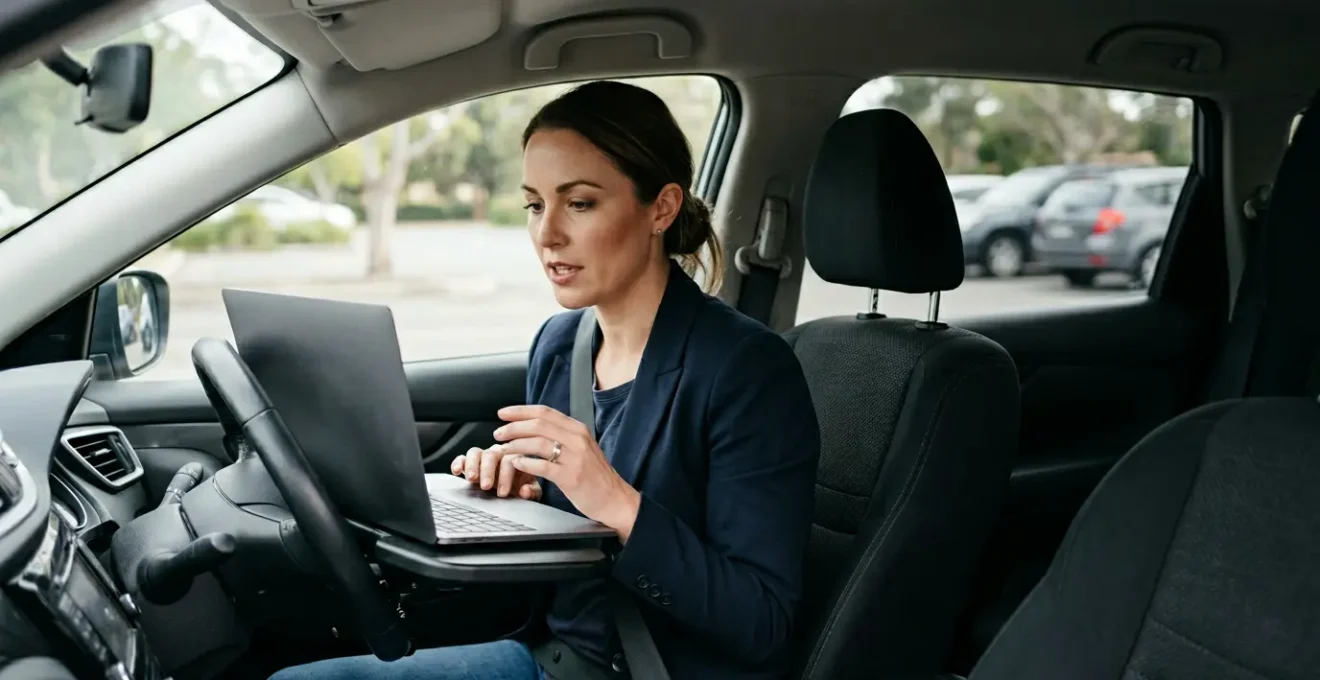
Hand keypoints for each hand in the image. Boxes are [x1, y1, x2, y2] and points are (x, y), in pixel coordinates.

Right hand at [450, 446, 541, 499]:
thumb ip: (531, 492)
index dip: (506, 476)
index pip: (510, 459)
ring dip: (472, 465)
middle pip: (492, 454)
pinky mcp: (470, 462)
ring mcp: (484, 457)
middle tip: (486, 486)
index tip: (503, 493)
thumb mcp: (531, 492)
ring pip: (475, 452)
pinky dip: (458, 462)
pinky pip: (462, 457)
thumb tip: (525, 491)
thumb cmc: (523, 489)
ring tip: (471, 479)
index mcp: (516, 458)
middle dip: (488, 471)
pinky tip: (456, 472)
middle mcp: (499, 454)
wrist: (512, 492)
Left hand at [494, 404, 641, 541]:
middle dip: (513, 427)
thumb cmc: (595, 476)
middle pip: (538, 424)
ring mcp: (575, 458)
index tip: (503, 413)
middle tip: (498, 433)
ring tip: (504, 449)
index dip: (520, 411)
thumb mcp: (581, 448)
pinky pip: (542, 466)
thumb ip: (562, 436)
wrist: (615, 499)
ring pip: (538, 443)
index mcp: (578, 429)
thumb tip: (534, 427)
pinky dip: (525, 463)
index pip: (545, 412)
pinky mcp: (571, 477)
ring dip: (515, 444)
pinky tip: (516, 464)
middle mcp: (577, 439)